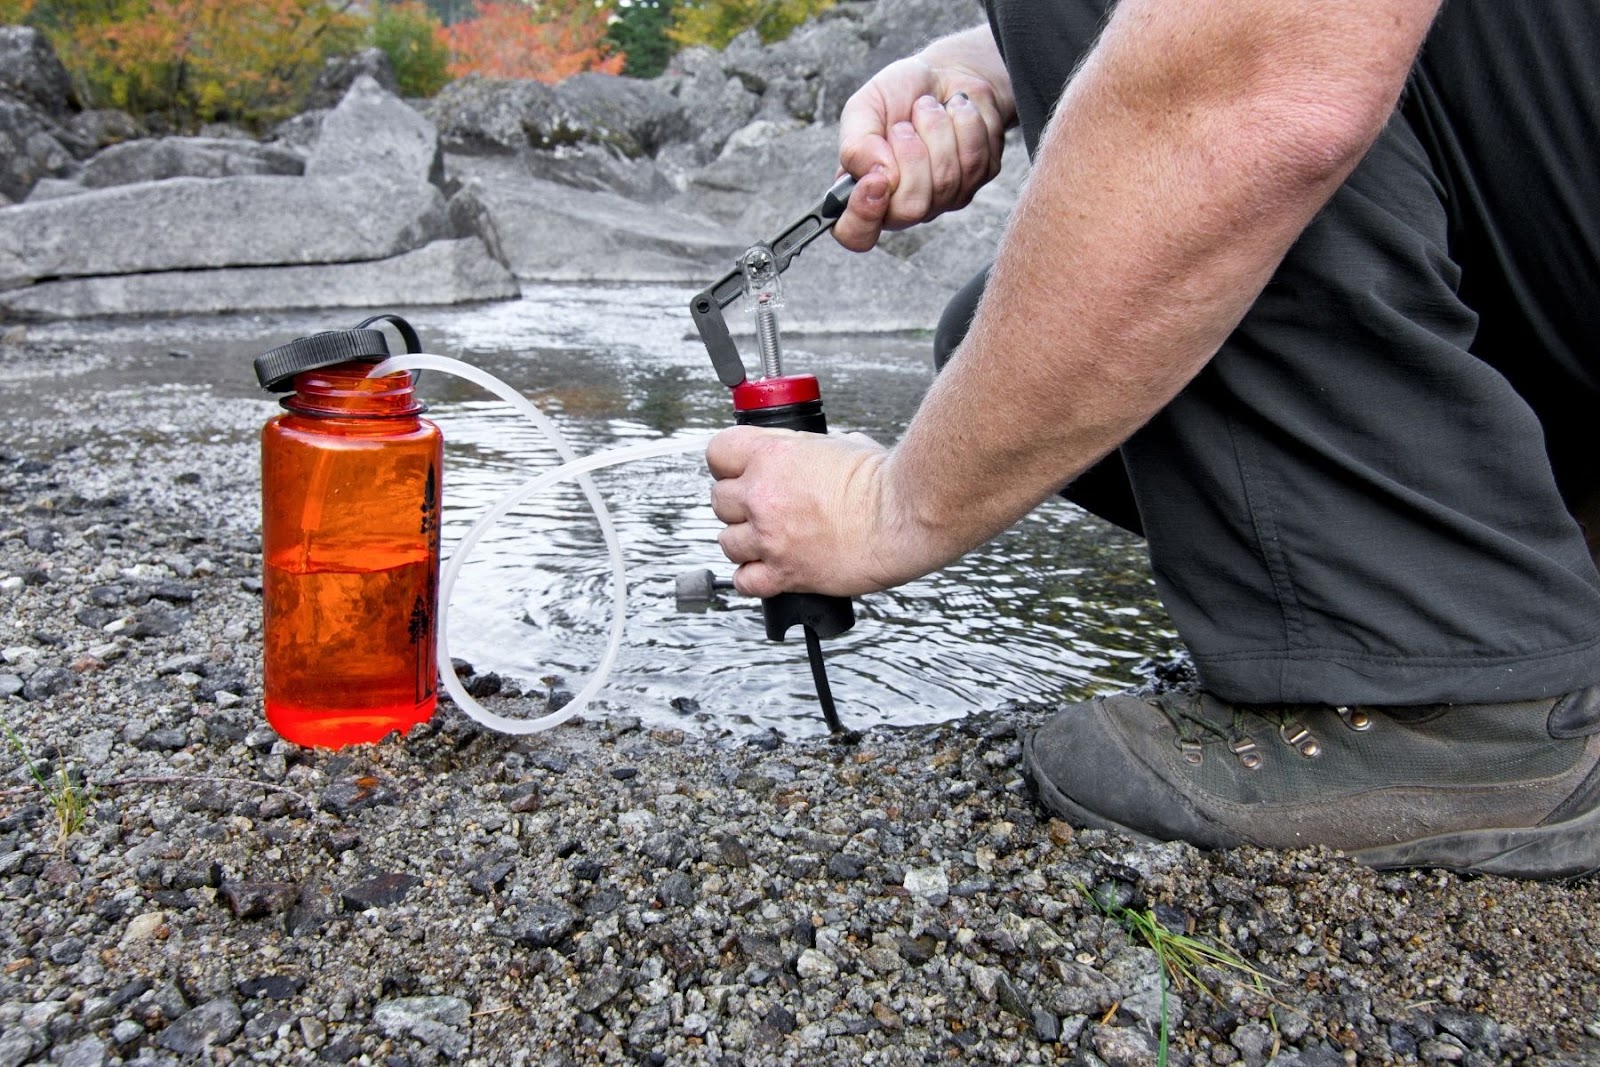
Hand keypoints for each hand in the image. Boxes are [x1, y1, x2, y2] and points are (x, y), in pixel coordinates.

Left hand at [706, 426, 948, 597]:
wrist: (904, 516)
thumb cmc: (885, 480)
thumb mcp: (839, 443)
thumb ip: (808, 450)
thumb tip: (808, 454)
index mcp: (772, 455)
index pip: (718, 453)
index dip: (728, 463)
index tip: (738, 470)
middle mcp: (763, 496)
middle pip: (719, 500)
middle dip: (739, 503)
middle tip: (761, 507)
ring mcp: (771, 537)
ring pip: (726, 542)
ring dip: (744, 540)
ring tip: (768, 538)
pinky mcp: (785, 573)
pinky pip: (745, 581)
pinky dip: (752, 577)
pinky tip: (767, 568)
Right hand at [834, 40, 1011, 251]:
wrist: (944, 73)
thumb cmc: (898, 94)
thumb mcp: (863, 108)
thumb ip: (856, 144)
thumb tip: (874, 174)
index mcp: (865, 192)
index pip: (856, 235)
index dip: (864, 216)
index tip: (876, 179)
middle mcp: (903, 204)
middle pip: (911, 209)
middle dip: (911, 154)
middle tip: (904, 125)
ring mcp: (944, 198)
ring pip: (947, 182)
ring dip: (937, 129)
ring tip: (928, 109)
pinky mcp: (978, 180)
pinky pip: (976, 161)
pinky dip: (964, 122)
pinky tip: (955, 111)